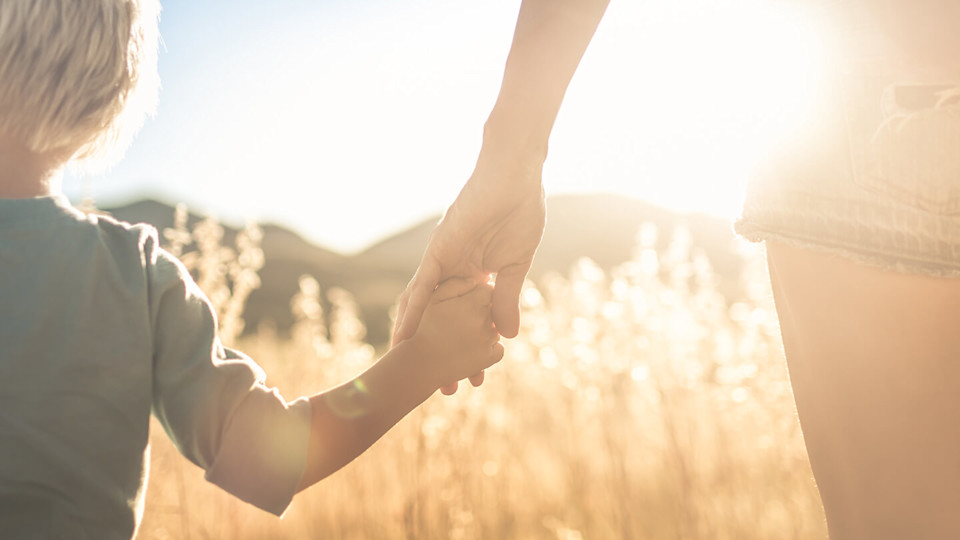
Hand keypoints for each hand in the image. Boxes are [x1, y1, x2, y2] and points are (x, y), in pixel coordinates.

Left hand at [392, 166, 544, 392]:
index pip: (464, 319)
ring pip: (424, 307)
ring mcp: (442, 261)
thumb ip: (507, 300)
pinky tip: (404, 335)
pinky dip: (412, 311)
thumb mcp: (517, 267)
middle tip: (445, 389)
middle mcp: (451, 271)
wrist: (516, 176)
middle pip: (439, 319)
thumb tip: (507, 337)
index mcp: (472, 275)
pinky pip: (421, 286)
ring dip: (419, 339)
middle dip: (440, 353)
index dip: (466, 349)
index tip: (472, 378)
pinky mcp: (439, 250)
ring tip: (412, 371)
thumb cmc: (520, 211)